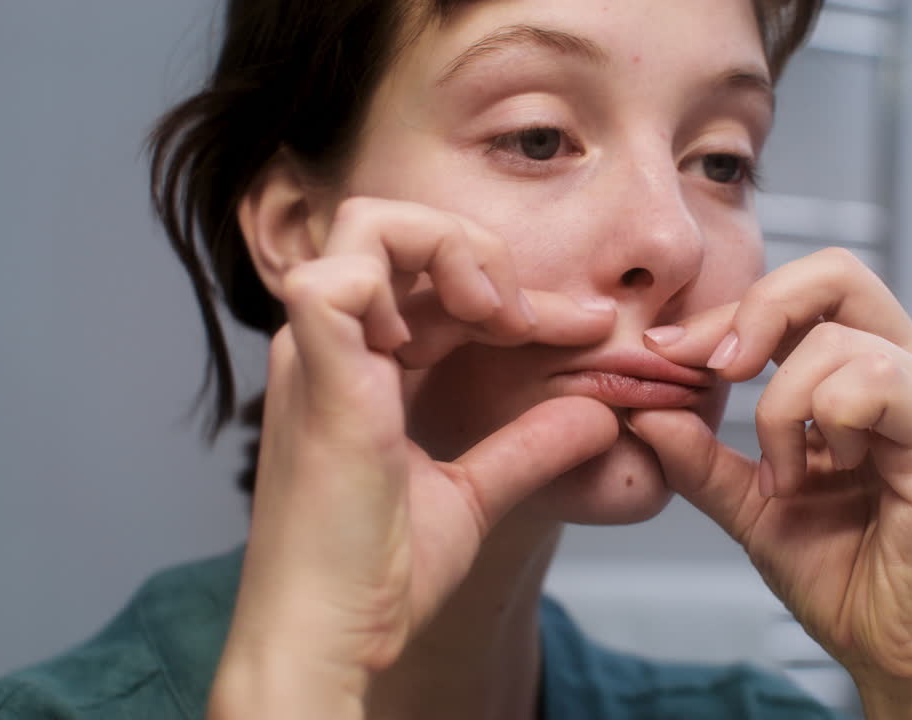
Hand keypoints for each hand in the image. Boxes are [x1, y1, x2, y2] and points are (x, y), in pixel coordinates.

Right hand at [209, 198, 619, 716]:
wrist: (333, 637)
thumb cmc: (379, 576)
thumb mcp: (472, 496)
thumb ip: (529, 448)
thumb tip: (595, 413)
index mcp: (357, 368)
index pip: (432, 287)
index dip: (514, 294)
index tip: (586, 327)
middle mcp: (331, 348)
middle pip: (397, 232)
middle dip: (481, 252)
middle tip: (532, 316)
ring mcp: (316, 354)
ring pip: (369, 225)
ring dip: (451, 249)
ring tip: (502, 313)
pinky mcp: (315, 373)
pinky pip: (339, 276)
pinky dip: (414, 275)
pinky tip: (474, 323)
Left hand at [629, 248, 911, 716]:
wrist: (895, 650)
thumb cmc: (841, 573)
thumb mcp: (749, 504)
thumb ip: (698, 455)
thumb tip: (640, 406)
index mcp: (868, 369)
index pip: (802, 293)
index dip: (729, 311)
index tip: (666, 352)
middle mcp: (911, 369)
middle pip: (835, 272)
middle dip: (758, 310)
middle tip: (716, 370)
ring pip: (836, 340)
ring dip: (782, 408)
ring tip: (783, 476)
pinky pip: (875, 382)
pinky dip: (826, 421)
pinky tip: (822, 472)